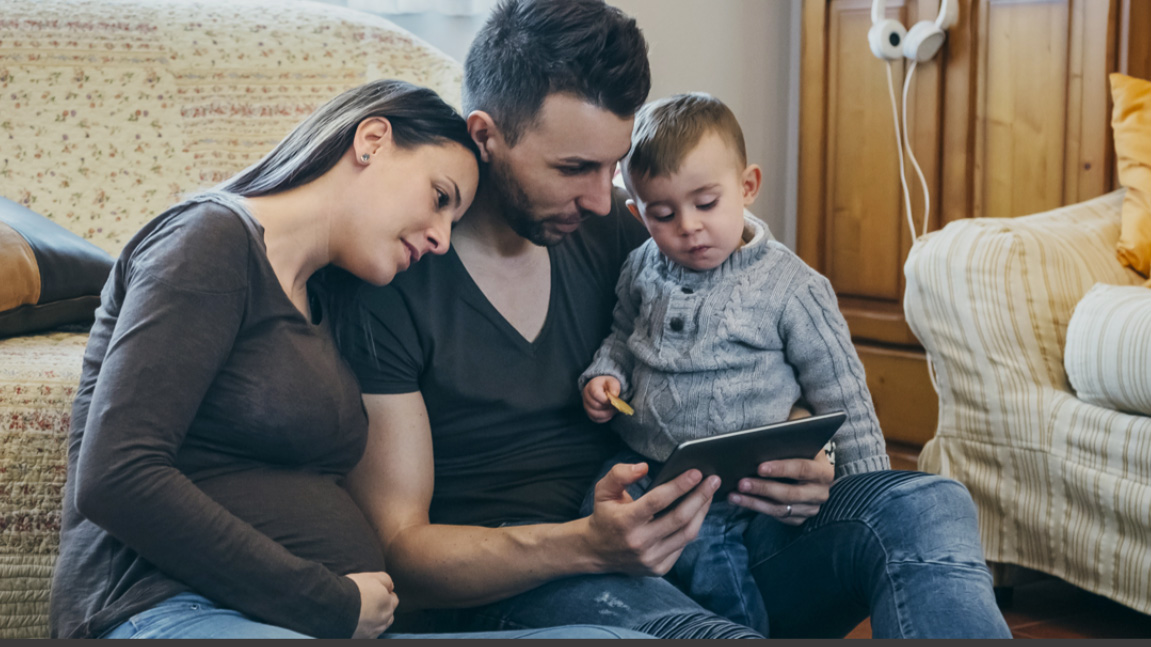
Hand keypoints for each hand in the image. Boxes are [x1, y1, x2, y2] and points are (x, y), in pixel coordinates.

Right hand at [346, 571, 398, 638]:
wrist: (334, 606)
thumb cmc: (352, 590)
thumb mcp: (372, 577)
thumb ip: (386, 581)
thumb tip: (390, 587)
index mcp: (388, 604)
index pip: (393, 600)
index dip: (385, 594)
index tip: (375, 592)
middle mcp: (384, 620)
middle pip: (388, 614)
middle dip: (382, 608)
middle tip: (369, 602)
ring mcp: (373, 631)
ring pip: (380, 626)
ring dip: (375, 620)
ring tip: (363, 613)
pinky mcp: (362, 638)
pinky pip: (368, 634)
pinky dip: (365, 628)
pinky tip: (357, 622)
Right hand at [583, 376, 621, 422]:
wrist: (602, 388)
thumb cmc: (607, 385)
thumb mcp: (613, 381)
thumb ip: (614, 386)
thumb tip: (614, 395)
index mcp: (591, 386)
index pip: (596, 394)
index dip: (606, 399)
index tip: (613, 400)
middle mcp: (586, 396)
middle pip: (596, 405)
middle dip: (607, 407)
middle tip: (615, 405)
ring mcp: (586, 405)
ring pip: (595, 414)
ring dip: (606, 414)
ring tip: (613, 410)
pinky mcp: (589, 413)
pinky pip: (596, 419)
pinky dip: (604, 418)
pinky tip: (609, 414)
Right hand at [583, 461, 719, 575]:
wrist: (596, 551)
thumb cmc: (605, 515)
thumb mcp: (603, 490)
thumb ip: (620, 474)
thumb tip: (644, 467)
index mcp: (624, 522)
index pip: (657, 501)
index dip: (679, 486)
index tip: (696, 472)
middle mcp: (639, 543)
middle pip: (679, 518)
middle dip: (700, 497)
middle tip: (714, 480)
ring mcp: (650, 559)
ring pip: (687, 534)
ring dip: (702, 511)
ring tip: (710, 493)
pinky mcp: (659, 568)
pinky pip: (683, 546)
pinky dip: (693, 527)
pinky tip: (698, 512)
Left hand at [727, 450, 832, 525]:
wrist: (807, 465)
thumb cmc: (798, 450)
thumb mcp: (797, 444)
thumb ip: (785, 445)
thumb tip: (758, 447)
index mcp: (823, 471)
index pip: (802, 469)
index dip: (781, 468)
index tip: (760, 468)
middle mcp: (820, 492)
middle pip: (790, 494)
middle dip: (764, 488)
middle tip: (741, 483)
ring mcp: (810, 508)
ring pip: (780, 509)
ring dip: (754, 502)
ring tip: (734, 494)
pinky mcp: (798, 518)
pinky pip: (776, 516)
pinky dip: (756, 508)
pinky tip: (740, 500)